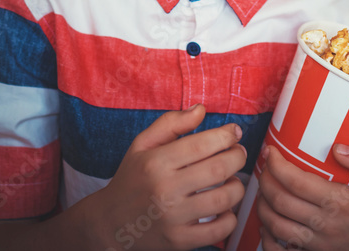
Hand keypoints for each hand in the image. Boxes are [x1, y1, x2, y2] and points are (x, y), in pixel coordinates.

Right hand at [85, 104, 246, 250]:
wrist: (110, 222)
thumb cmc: (132, 178)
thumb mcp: (142, 144)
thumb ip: (171, 123)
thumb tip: (202, 110)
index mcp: (156, 162)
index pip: (202, 144)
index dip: (226, 135)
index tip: (234, 132)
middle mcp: (164, 190)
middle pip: (219, 168)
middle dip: (238, 156)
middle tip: (238, 152)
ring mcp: (173, 218)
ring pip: (224, 199)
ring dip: (237, 186)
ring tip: (232, 180)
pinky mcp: (179, 241)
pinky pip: (220, 230)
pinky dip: (230, 217)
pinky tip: (223, 208)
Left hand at [256, 143, 348, 250]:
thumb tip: (337, 148)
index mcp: (340, 202)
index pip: (296, 182)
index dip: (276, 164)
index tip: (271, 151)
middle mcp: (325, 224)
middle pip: (280, 202)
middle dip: (265, 180)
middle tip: (265, 166)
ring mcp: (319, 243)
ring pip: (276, 226)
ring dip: (263, 205)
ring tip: (265, 188)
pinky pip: (283, 250)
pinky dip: (268, 236)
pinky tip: (268, 220)